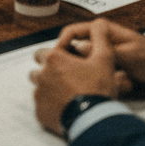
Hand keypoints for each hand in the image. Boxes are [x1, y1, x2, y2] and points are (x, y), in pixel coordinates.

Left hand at [30, 18, 121, 135]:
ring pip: (40, 88)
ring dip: (49, 89)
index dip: (58, 57)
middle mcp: (41, 75)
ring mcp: (39, 95)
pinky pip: (42, 106)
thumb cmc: (98, 89)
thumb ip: (100, 37)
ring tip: (67, 94)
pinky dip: (51, 107)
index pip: (45, 51)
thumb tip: (98, 24)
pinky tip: (65, 108)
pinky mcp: (40, 113)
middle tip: (67, 79)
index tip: (69, 64)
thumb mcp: (105, 59)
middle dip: (49, 71)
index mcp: (53, 58)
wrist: (95, 121)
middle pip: (39, 68)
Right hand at [44, 20, 144, 92]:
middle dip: (72, 63)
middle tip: (68, 76)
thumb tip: (77, 50)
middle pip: (75, 49)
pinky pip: (95, 73)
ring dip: (85, 74)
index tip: (56, 59)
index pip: (71, 32)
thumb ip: (103, 52)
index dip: (61, 45)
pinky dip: (95, 80)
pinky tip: (99, 88)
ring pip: (84, 64)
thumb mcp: (127, 55)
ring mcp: (104, 54)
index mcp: (102, 29)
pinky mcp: (109, 67)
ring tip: (85, 84)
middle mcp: (100, 40)